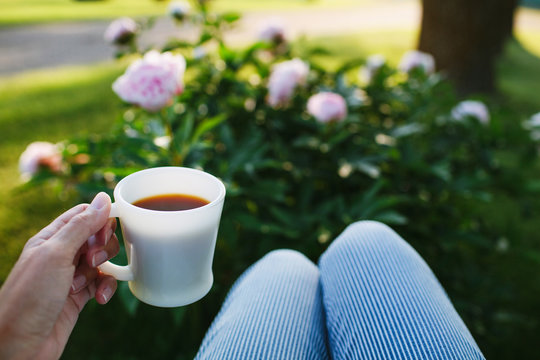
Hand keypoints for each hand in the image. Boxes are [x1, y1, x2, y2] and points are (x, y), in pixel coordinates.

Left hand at [0, 192, 119, 359]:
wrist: (19, 347)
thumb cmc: (30, 298)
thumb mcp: (56, 255)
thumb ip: (81, 226)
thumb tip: (103, 198)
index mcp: (51, 238)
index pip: (83, 215)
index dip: (99, 220)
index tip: (102, 235)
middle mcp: (61, 254)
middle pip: (97, 237)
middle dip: (103, 248)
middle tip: (91, 261)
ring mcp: (71, 275)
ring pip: (103, 261)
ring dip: (102, 271)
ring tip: (84, 284)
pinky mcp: (80, 296)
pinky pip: (103, 283)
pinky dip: (106, 289)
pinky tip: (100, 300)